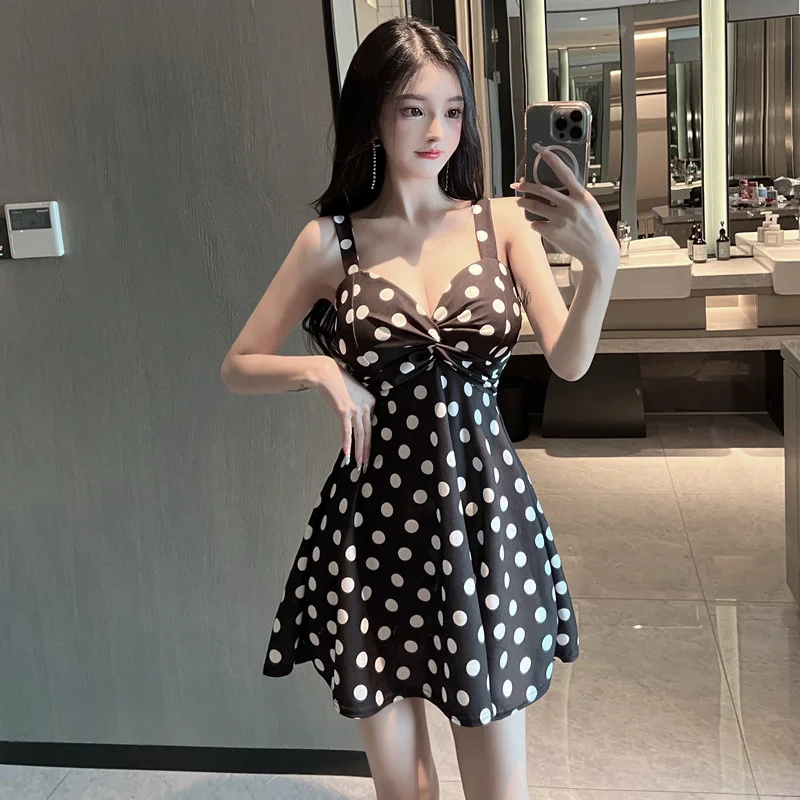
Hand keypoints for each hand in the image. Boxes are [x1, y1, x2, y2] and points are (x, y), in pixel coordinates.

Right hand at [314, 358, 375, 470]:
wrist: (326, 373)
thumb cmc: (338, 381)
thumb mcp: (354, 393)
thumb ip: (358, 405)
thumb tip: (354, 420)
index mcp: (370, 401)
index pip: (370, 425)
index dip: (369, 441)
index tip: (367, 452)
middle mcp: (366, 406)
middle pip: (368, 433)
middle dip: (367, 450)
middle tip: (366, 464)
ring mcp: (356, 409)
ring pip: (360, 434)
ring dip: (359, 451)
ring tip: (359, 463)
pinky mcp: (345, 411)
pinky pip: (347, 431)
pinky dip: (347, 443)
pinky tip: (347, 453)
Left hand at [511, 145, 619, 283]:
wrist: (598, 251)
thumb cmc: (595, 228)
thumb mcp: (590, 206)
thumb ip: (575, 196)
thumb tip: (559, 188)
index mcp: (581, 196)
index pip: (564, 172)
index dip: (552, 159)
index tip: (541, 150)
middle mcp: (570, 206)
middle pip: (542, 190)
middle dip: (526, 186)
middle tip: (517, 185)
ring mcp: (560, 220)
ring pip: (534, 207)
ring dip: (523, 203)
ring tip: (520, 202)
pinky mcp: (552, 233)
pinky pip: (536, 224)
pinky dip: (535, 223)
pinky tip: (537, 223)